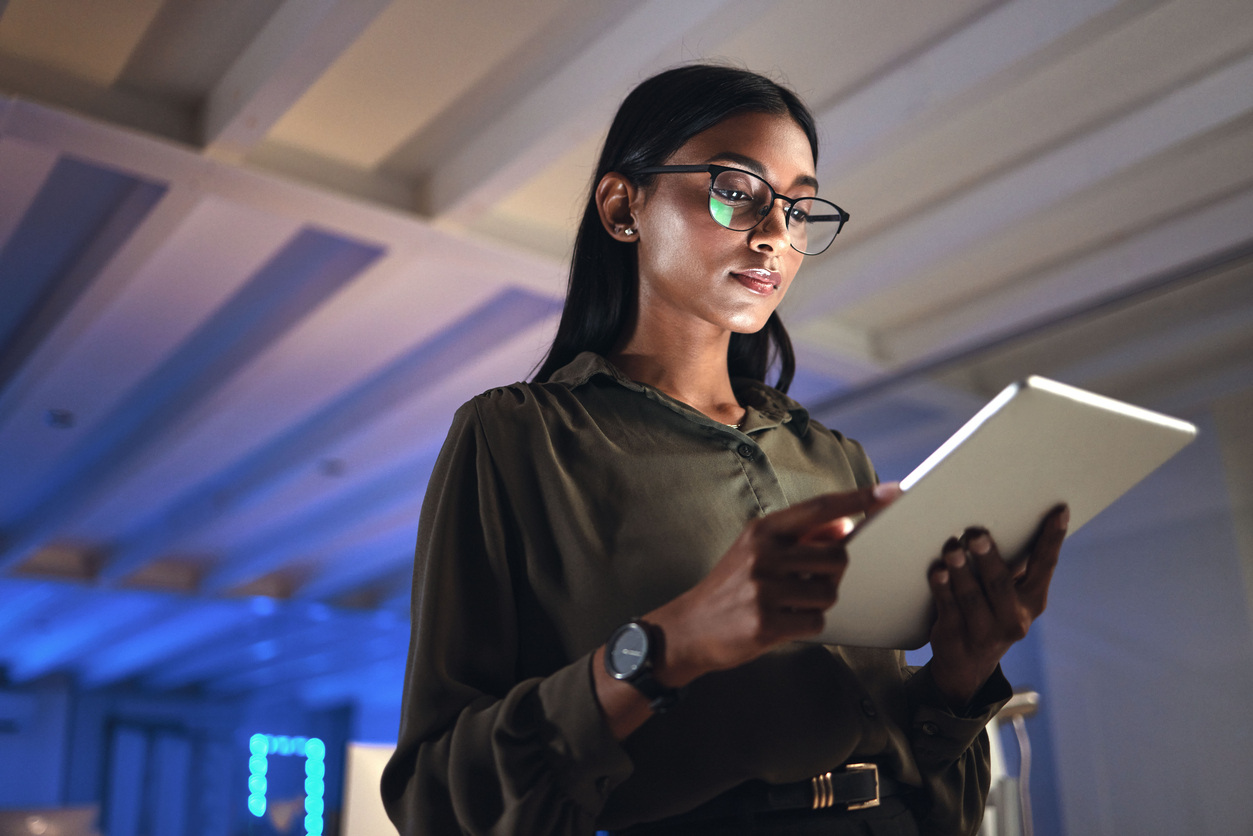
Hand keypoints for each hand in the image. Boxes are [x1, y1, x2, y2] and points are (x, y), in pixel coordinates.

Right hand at [647, 483, 900, 687]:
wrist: (689, 628)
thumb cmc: (730, 588)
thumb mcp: (758, 552)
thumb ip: (800, 539)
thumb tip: (843, 529)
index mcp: (763, 531)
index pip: (821, 508)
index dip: (859, 499)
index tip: (891, 492)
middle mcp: (763, 555)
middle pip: (837, 556)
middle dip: (832, 572)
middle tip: (806, 582)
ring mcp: (764, 589)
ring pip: (830, 592)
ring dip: (818, 602)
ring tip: (789, 604)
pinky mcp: (766, 623)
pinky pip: (816, 621)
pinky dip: (807, 625)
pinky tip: (782, 623)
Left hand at [927, 505, 1068, 709]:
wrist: (967, 664)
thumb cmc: (990, 610)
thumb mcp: (1009, 593)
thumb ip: (1011, 564)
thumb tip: (1003, 514)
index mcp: (1033, 600)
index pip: (1045, 565)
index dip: (1053, 538)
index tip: (1059, 510)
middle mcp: (1014, 618)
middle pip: (1000, 584)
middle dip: (988, 557)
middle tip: (976, 533)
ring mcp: (985, 632)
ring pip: (972, 597)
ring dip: (960, 571)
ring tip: (951, 547)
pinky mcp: (956, 637)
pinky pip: (948, 609)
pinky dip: (942, 588)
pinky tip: (937, 571)